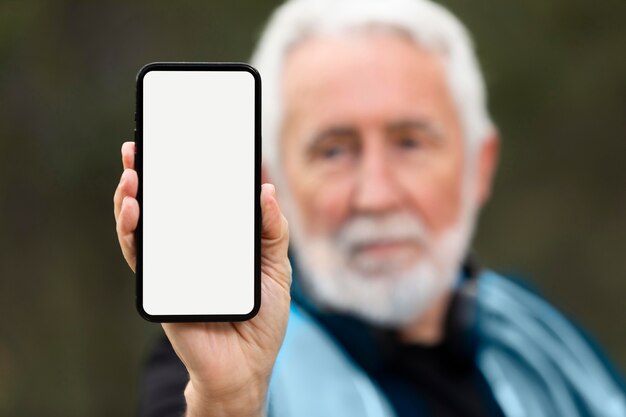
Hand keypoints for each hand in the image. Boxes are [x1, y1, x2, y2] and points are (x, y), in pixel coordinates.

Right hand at [113, 141, 291, 416]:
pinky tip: (134, 212)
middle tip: (138, 149)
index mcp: (216, 238)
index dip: (184, 170)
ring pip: (143, 227)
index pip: (196, 198)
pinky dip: (132, 233)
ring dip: (131, 199)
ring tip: (132, 176)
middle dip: (146, 176)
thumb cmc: (263, 315)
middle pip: (163, 206)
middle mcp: (189, 248)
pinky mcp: (161, 287)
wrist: (247, 365)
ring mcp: (172, 266)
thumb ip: (273, 230)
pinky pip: (140, 257)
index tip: (178, 142)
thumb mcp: (277, 267)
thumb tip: (265, 190)